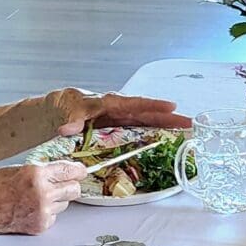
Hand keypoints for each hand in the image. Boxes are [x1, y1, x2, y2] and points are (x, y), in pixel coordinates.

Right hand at [0, 160, 85, 235]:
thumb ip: (37, 171)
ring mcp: (42, 211)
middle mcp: (43, 193)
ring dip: (57, 200)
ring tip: (38, 198)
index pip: (70, 170)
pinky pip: (54, 218)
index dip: (78, 170)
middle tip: (64, 184)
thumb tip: (54, 171)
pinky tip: (32, 209)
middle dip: (70, 185)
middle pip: (74, 189)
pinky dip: (47, 214)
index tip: (81, 171)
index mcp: (36, 174)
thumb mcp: (13, 169)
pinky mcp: (39, 226)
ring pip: (65, 204)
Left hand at [42, 88, 190, 136]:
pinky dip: (153, 136)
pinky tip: (165, 142)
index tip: (170, 106)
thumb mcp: (65, 107)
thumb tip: (69, 127)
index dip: (152, 105)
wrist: (55, 112)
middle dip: (169, 118)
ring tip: (186, 131)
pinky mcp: (118, 131)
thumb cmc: (63, 104)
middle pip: (147, 114)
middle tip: (190, 122)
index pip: (134, 103)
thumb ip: (71, 116)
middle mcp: (118, 111)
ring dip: (166, 127)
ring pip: (147, 123)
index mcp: (109, 103)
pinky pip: (138, 133)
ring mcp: (119, 122)